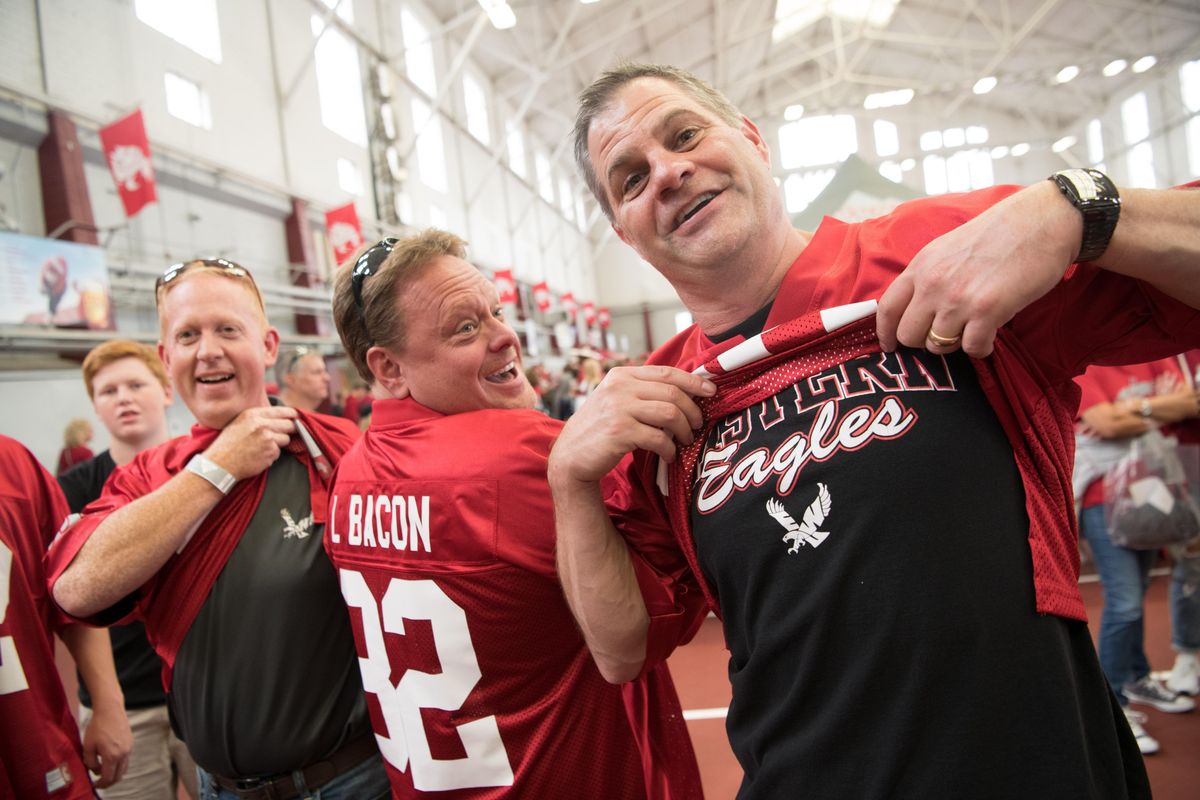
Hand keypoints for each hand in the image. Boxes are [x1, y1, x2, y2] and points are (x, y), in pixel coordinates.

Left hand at [81, 704, 131, 787]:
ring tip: (105, 773)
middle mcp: (123, 754)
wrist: (110, 710)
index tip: (94, 785)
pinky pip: (126, 760)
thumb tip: (95, 770)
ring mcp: (129, 749)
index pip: (108, 777)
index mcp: (111, 756)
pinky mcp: (131, 743)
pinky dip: (119, 765)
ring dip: (115, 774)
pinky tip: (110, 761)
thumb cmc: (97, 727)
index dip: (101, 784)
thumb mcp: (88, 746)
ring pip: (124, 769)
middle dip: (109, 782)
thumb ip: (90, 762)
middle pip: (118, 776)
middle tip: (100, 783)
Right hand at [204, 405, 297, 479]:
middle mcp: (262, 424)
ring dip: (279, 444)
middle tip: (282, 434)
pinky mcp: (270, 452)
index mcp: (253, 414)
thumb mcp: (240, 423)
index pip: (283, 411)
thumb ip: (259, 418)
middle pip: (290, 425)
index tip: (296, 418)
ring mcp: (267, 438)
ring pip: (286, 439)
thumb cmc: (228, 445)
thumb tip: (281, 417)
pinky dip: (271, 455)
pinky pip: (278, 452)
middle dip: (290, 430)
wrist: (220, 464)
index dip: (292, 416)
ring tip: (261, 447)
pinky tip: (258, 456)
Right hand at [549, 365, 715, 484]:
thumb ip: (642, 392)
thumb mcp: (616, 400)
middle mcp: (619, 388)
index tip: (711, 391)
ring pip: (670, 413)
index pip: (667, 372)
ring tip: (685, 440)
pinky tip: (669, 454)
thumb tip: (685, 391)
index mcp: (621, 375)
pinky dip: (670, 448)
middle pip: (673, 393)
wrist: (570, 456)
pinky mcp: (620, 432)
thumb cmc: (599, 430)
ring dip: (684, 430)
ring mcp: (619, 409)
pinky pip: (659, 438)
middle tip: (697, 426)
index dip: (693, 381)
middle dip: (693, 411)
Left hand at [877, 181, 1081, 357]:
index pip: (887, 309)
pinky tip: (989, 336)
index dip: (885, 333)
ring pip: (937, 345)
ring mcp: (959, 299)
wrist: (1042, 222)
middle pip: (908, 335)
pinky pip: (971, 348)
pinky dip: (981, 348)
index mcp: (921, 265)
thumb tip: (914, 307)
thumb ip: (927, 275)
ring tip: (971, 330)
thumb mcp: (947, 247)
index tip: (891, 346)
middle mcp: (934, 283)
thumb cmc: (998, 234)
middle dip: (924, 341)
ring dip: (954, 344)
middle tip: (945, 334)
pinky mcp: (988, 311)